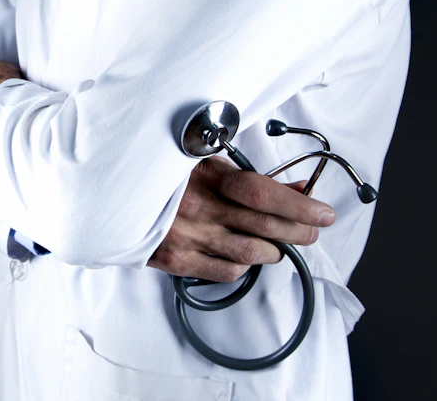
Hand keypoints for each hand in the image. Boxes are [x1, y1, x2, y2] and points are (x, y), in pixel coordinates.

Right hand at [147, 157, 336, 282]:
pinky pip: (226, 271)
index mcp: (204, 175)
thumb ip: (253, 178)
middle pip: (264, 225)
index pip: (262, 192)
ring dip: (274, 251)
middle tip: (312, 232)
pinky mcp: (176, 260)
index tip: (322, 212)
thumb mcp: (206, 165)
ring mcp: (185, 236)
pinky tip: (245, 256)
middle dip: (298, 231)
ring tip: (278, 246)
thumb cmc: (164, 179)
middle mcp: (196, 207)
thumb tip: (301, 187)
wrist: (113, 198)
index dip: (299, 205)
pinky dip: (245, 266)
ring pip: (250, 253)